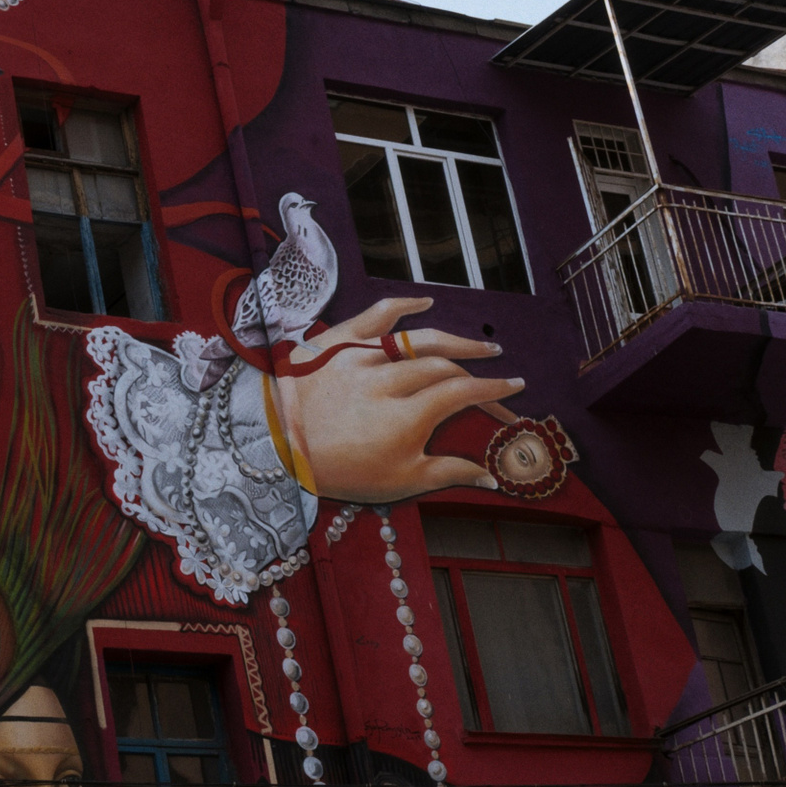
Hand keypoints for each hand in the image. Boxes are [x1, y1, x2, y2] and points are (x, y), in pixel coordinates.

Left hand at [273, 297, 520, 503]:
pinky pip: (373, 315)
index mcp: (405, 418)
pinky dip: (401, 306)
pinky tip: (425, 303)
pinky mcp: (335, 341)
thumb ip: (447, 473)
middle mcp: (387, 382)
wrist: (271, 448)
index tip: (514, 392)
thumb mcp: (395, 483)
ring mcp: (360, 356)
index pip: (462, 395)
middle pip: (444, 368)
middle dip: (477, 373)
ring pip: (416, 341)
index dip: (493, 393)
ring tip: (481, 346)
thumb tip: (491, 478)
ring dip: (454, 341)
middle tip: (496, 377)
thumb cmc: (336, 472)